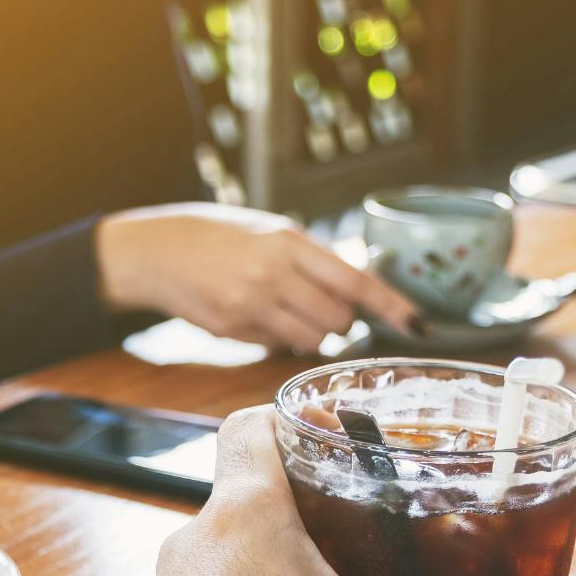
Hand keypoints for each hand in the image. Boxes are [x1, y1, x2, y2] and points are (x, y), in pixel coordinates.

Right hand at [96, 203, 424, 350]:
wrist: (157, 251)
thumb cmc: (218, 236)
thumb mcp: (270, 231)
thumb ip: (310, 260)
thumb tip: (352, 294)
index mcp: (289, 241)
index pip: (355, 280)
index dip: (391, 306)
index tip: (418, 324)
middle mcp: (274, 274)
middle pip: (338, 319)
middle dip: (340, 320)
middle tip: (320, 305)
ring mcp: (252, 305)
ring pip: (312, 339)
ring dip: (313, 332)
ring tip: (287, 309)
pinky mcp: (234, 329)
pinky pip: (278, 345)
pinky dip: (280, 337)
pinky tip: (256, 314)